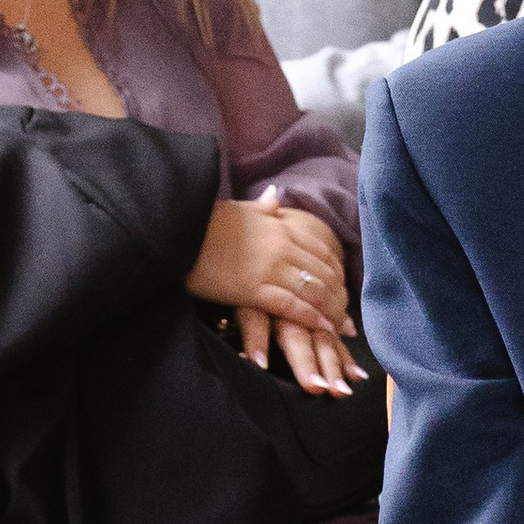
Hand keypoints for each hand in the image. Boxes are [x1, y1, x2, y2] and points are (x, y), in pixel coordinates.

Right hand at [187, 183, 362, 397]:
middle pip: (324, 274)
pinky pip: (291, 306)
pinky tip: (322, 327)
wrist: (175, 230)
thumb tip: (275, 195)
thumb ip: (262, 207)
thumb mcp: (238, 209)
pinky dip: (311, 318)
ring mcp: (269, 268)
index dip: (337, 273)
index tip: (343, 289)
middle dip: (339, 297)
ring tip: (340, 328)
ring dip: (332, 311)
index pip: (322, 252)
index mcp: (280, 227)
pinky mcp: (252, 289)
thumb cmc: (203, 221)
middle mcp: (281, 247)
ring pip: (314, 291)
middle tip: (348, 317)